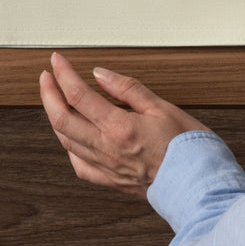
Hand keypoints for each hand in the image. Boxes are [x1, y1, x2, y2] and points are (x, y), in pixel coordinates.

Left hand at [39, 52, 212, 197]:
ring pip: (66, 142)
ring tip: (54, 100)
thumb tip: (101, 75)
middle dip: (49, 94)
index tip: (58, 61)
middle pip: (62, 119)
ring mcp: (106, 167)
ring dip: (55, 117)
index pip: (79, 95)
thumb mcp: (162, 106)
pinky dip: (69, 147)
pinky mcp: (111, 181)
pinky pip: (79, 165)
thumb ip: (128, 89)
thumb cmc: (187, 146)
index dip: (64, 75)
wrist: (198, 184)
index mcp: (119, 127)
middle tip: (46, 76)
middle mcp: (107, 149)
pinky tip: (71, 139)